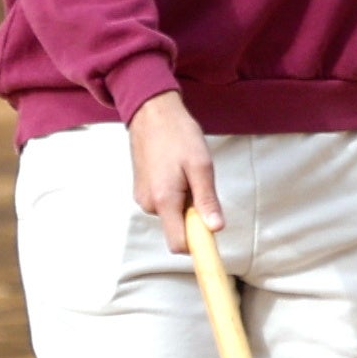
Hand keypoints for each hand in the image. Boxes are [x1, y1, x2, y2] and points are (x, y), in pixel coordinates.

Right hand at [127, 91, 221, 245]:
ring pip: (172, 215)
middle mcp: (149, 204)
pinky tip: (176, 171)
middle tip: (200, 184)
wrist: (152, 112)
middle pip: (177, 229)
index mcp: (164, 200)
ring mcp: (143, 197)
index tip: (212, 237)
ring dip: (184, 203)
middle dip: (193, 216)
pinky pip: (164, 203)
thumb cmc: (178, 134)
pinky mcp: (141, 190)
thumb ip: (207, 200)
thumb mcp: (201, 166)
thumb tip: (215, 228)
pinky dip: (175, 195)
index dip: (198, 245)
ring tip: (186, 172)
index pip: (178, 243)